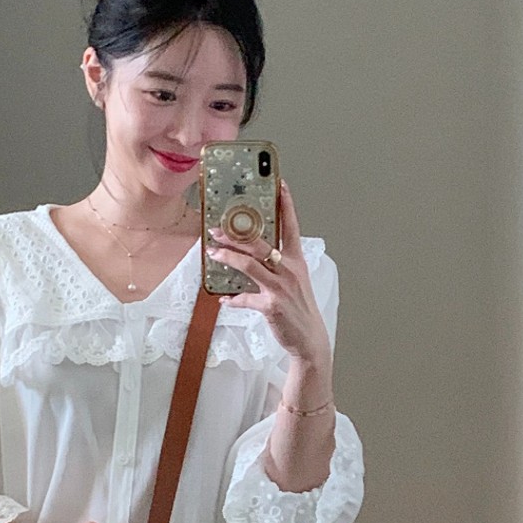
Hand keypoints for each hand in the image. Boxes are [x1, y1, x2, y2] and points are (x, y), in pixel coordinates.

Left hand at [207, 181, 330, 365]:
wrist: (309, 339)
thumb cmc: (299, 309)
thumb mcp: (293, 282)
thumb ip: (275, 267)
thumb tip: (251, 257)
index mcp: (297, 261)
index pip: (292, 227)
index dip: (286, 204)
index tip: (280, 184)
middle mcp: (290, 270)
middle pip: (262, 243)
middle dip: (237, 234)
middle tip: (218, 228)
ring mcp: (281, 287)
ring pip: (251, 265)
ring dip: (229, 257)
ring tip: (213, 252)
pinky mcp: (272, 306)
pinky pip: (246, 299)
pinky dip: (233, 299)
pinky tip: (223, 299)